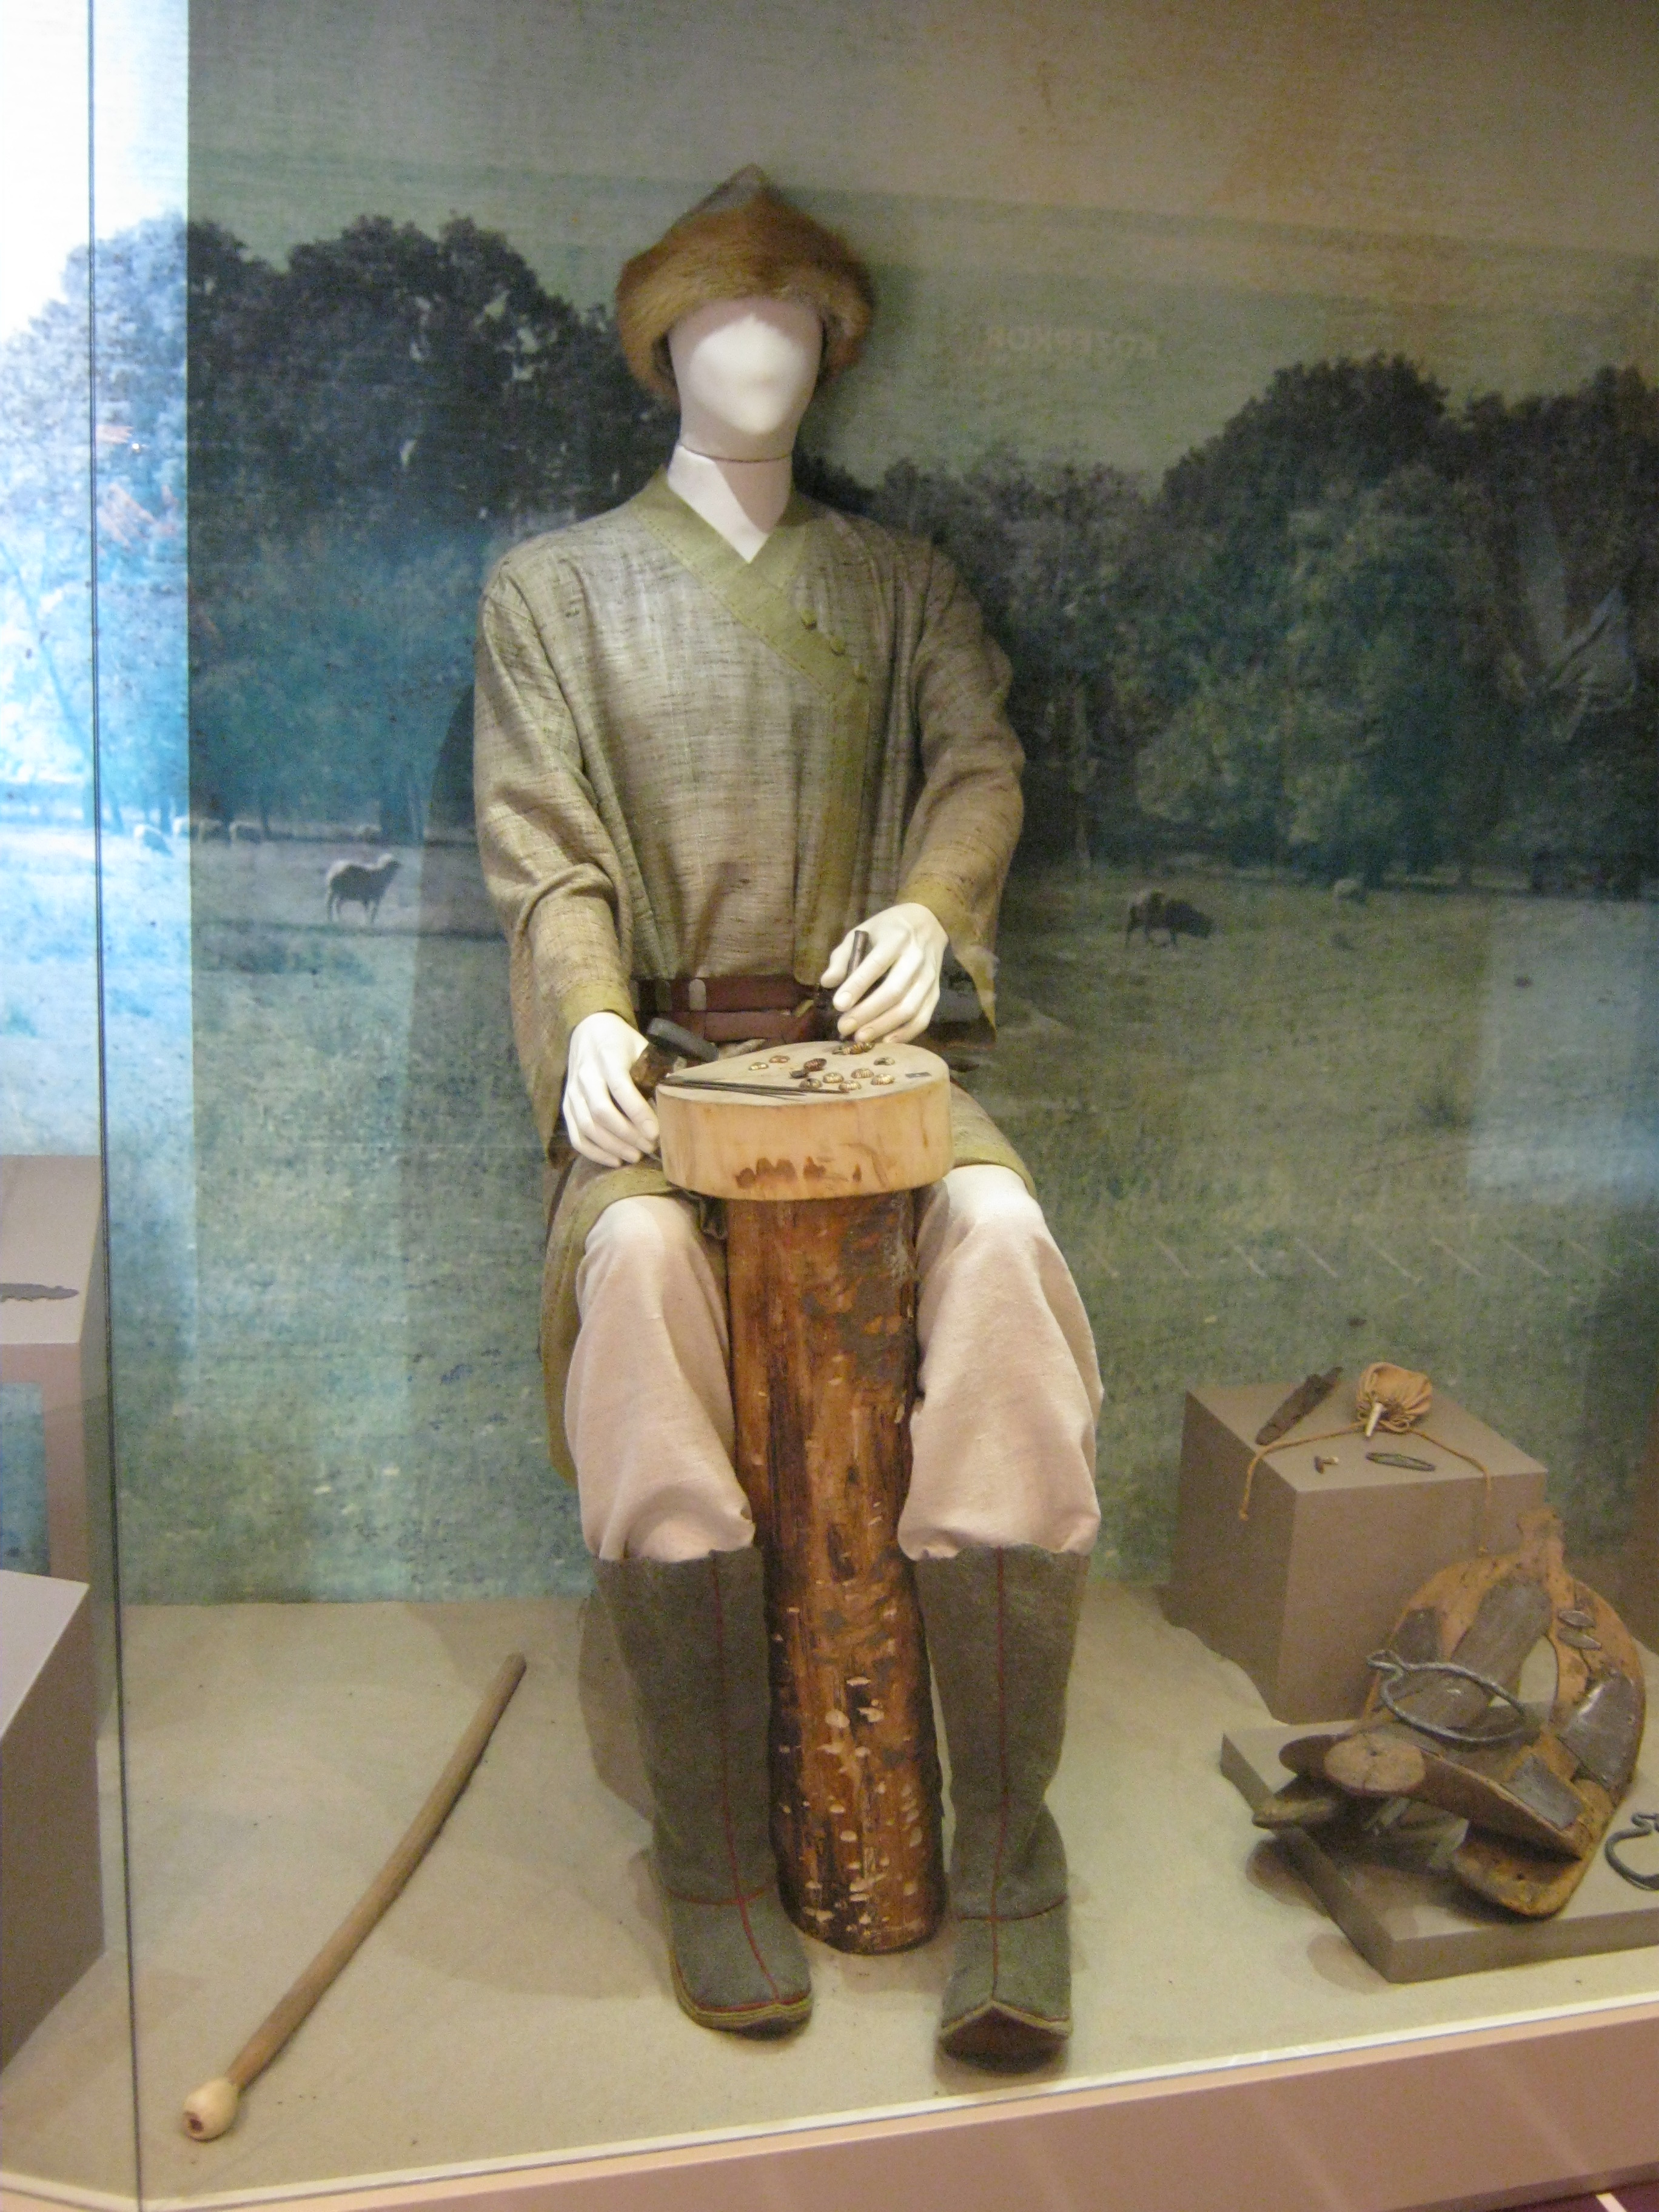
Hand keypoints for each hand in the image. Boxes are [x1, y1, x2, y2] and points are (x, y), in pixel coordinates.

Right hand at [562, 1011, 658, 1165]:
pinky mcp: (566, 1104)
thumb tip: (676, 1100)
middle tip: (650, 1148)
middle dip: (628, 1135)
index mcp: (608, 1057)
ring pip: (587, 1126)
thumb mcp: (640, 1047)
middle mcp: (586, 1074)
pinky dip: (593, 1151)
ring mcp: (572, 1091)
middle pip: (602, 1112)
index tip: (656, 1133)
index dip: (639, 1113)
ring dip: (612, 1146)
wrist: (587, 1030)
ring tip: (635, 1156)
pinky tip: (614, 1160)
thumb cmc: (621, 1042)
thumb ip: (654, 1070)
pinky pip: (575, 1134)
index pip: (621, 1088)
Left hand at [820, 903, 947, 1043]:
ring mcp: (929, 977)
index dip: (857, 986)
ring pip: (909, 1008)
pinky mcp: (936, 992)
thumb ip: (843, 956)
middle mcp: (916, 958)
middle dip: (867, 1012)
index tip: (838, 1005)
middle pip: (893, 991)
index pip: (875, 964)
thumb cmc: (887, 930)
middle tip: (844, 1027)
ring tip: (860, 1038)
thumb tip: (828, 982)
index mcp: (896, 938)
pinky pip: (923, 1018)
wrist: (928, 923)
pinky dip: (905, 1033)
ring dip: (883, 1026)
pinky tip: (885, 1041)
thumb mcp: (862, 932)